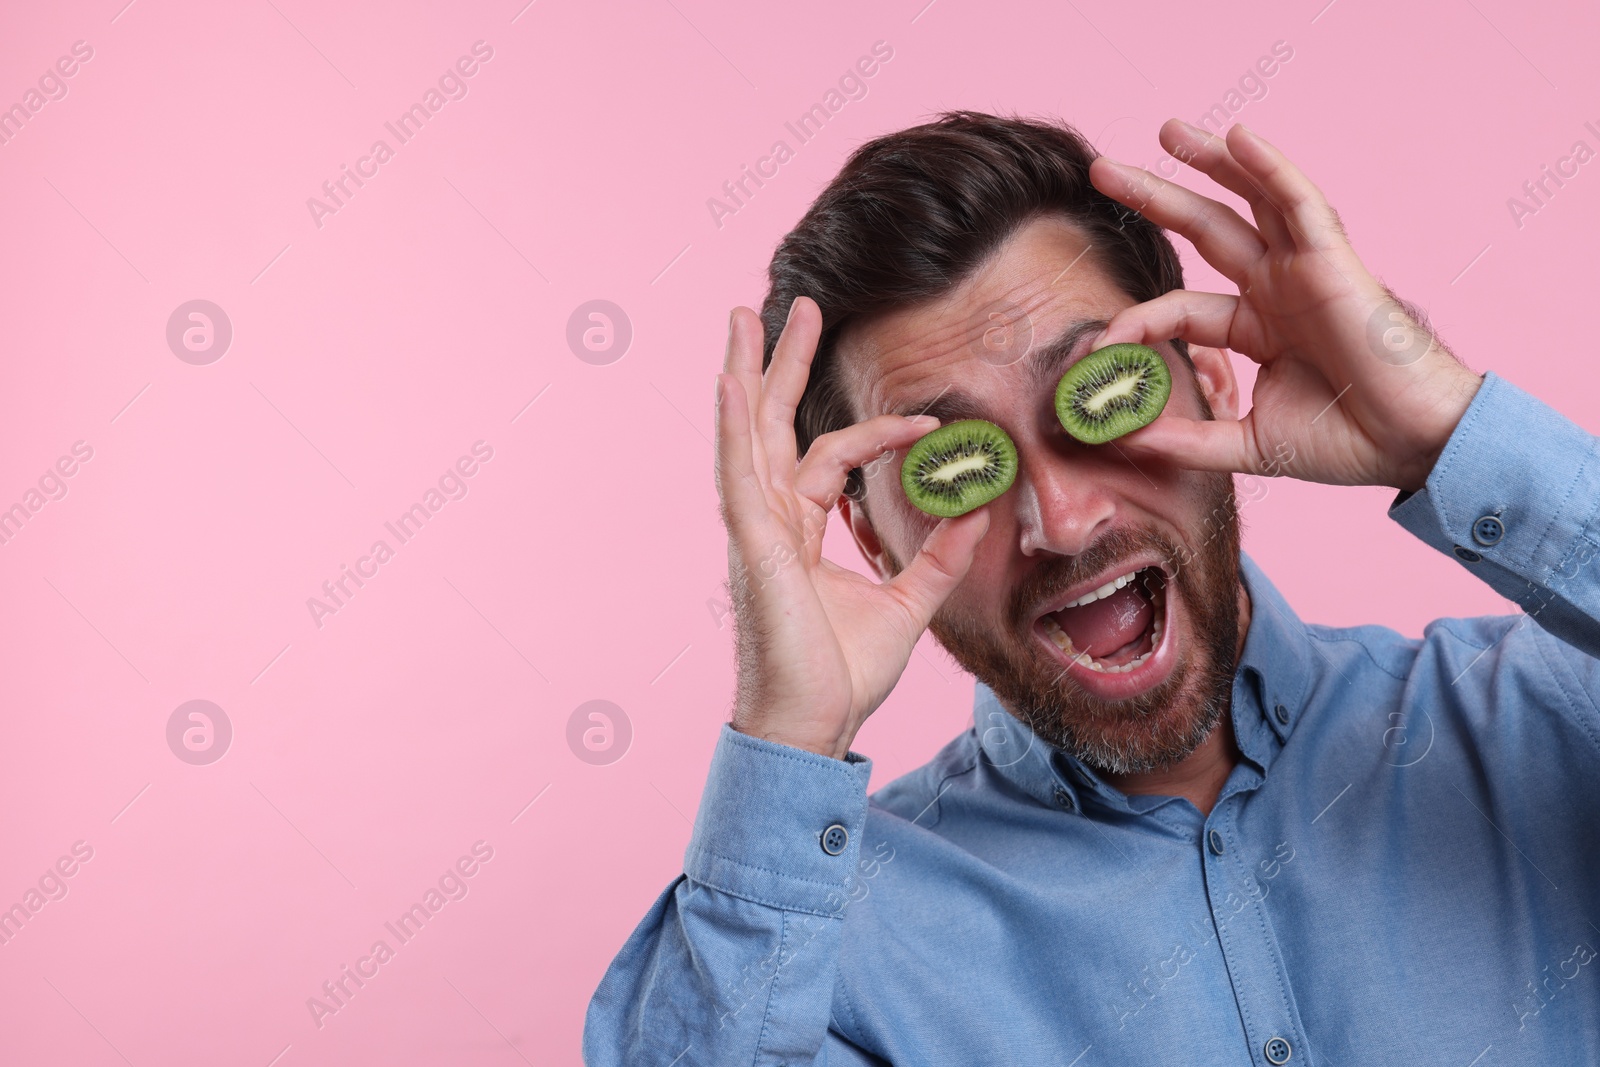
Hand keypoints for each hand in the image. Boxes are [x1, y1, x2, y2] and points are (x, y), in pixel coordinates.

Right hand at [714, 298, 989, 759]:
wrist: (811, 728)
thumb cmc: (841, 676)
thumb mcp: (907, 605)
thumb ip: (938, 558)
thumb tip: (977, 513)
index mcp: (798, 531)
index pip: (833, 458)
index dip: (881, 434)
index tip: (933, 424)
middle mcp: (770, 521)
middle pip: (773, 426)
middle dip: (782, 365)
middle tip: (795, 306)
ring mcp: (755, 531)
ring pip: (748, 435)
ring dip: (748, 373)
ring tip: (745, 316)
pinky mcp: (752, 547)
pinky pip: (739, 475)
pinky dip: (732, 427)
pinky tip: (730, 382)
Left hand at [1087, 119, 1481, 491]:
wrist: (1411, 445)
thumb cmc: (1345, 442)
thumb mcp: (1248, 444)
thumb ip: (1188, 440)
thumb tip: (1127, 436)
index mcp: (1257, 326)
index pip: (1180, 310)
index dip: (1137, 324)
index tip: (1100, 348)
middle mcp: (1277, 288)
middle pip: (1206, 229)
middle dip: (1156, 196)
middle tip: (1102, 169)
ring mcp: (1304, 270)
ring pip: (1250, 200)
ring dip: (1210, 162)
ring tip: (1166, 131)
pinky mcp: (1333, 262)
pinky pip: (1299, 203)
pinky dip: (1270, 168)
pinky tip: (1239, 137)